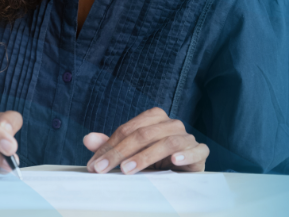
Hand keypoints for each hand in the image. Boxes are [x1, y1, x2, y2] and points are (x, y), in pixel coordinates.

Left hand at [84, 107, 207, 174]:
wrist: (183, 171)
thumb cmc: (154, 159)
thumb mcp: (131, 153)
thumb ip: (111, 145)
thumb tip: (88, 139)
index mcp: (154, 118)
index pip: (128, 129)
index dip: (109, 146)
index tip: (95, 165)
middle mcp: (171, 124)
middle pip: (144, 134)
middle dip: (121, 152)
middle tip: (105, 168)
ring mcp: (187, 137)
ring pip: (167, 142)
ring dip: (145, 156)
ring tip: (128, 170)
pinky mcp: (200, 152)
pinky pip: (197, 150)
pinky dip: (186, 155)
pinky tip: (174, 161)